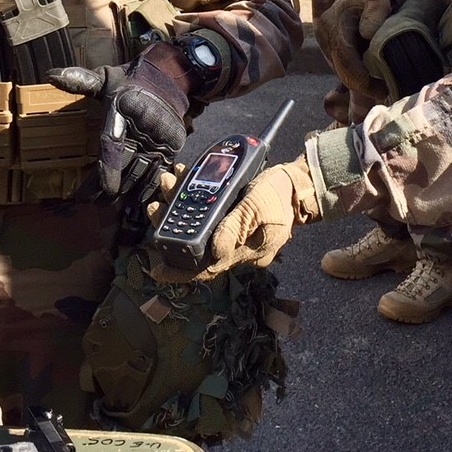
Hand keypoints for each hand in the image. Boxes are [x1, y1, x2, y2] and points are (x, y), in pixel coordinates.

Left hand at [47, 40, 200, 198]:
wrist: (170, 77)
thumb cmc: (130, 81)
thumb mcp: (105, 77)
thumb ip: (80, 81)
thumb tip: (51, 76)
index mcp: (123, 107)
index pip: (112, 143)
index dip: (104, 170)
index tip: (89, 193)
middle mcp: (144, 125)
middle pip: (124, 164)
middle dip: (106, 188)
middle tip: (90, 201)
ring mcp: (161, 137)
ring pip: (141, 173)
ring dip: (125, 191)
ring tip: (107, 202)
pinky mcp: (173, 145)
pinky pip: (160, 172)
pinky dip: (148, 188)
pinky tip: (136, 200)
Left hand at [146, 159, 320, 281]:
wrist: (296, 185)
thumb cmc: (279, 195)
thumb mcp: (258, 206)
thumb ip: (236, 227)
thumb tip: (214, 251)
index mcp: (244, 251)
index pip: (207, 269)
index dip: (179, 272)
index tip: (156, 269)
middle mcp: (233, 246)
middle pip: (194, 245)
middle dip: (170, 225)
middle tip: (156, 206)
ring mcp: (230, 232)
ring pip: (195, 226)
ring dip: (177, 206)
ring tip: (168, 183)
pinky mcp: (227, 218)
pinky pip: (203, 214)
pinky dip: (190, 198)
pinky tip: (182, 180)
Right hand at [315, 0, 392, 95]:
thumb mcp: (378, 2)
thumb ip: (374, 16)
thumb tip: (367, 34)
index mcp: (334, 24)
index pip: (345, 58)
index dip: (361, 77)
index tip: (380, 88)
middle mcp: (324, 34)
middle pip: (340, 68)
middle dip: (361, 85)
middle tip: (383, 92)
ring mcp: (324, 41)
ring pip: (339, 69)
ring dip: (356, 81)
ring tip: (378, 87)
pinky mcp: (327, 46)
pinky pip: (339, 65)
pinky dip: (353, 74)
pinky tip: (368, 78)